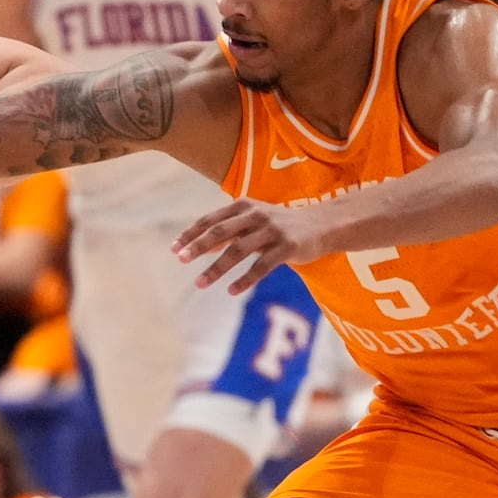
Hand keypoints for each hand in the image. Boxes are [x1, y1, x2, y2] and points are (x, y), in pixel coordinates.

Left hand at [172, 198, 329, 293]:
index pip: (211, 220)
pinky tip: (231, 291)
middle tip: (181, 260)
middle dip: (199, 246)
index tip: (174, 249)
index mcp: (244, 206)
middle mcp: (256, 215)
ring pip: (239, 251)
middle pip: (221, 231)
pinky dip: (245, 279)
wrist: (323, 224)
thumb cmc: (280, 225)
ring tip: (200, 283)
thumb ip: (228, 232)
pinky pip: (262, 266)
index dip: (191, 234)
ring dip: (217, 268)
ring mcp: (273, 231)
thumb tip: (199, 247)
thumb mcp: (253, 222)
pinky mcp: (288, 247)